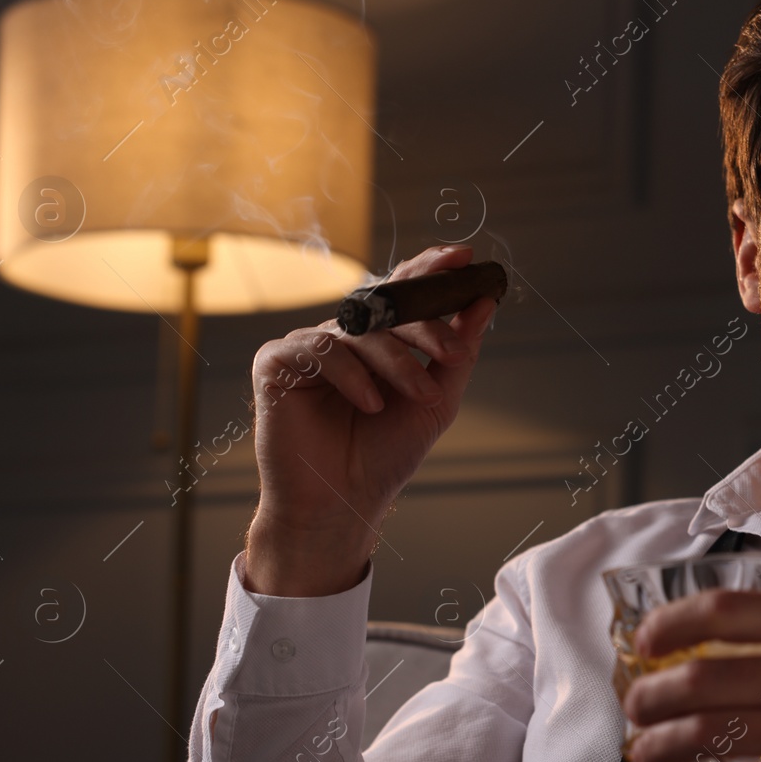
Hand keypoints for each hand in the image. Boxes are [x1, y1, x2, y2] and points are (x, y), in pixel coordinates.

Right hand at [244, 245, 498, 596]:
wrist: (343, 504)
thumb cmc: (384, 455)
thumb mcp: (435, 401)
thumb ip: (457, 353)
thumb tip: (484, 302)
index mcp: (377, 342)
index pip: (402, 292)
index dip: (429, 269)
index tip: (463, 257)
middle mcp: (342, 338)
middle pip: (384, 306)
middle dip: (425, 323)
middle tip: (454, 349)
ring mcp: (307, 348)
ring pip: (357, 330)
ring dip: (396, 361)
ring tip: (420, 396)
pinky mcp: (275, 364)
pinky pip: (317, 349)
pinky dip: (350, 374)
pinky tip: (370, 404)